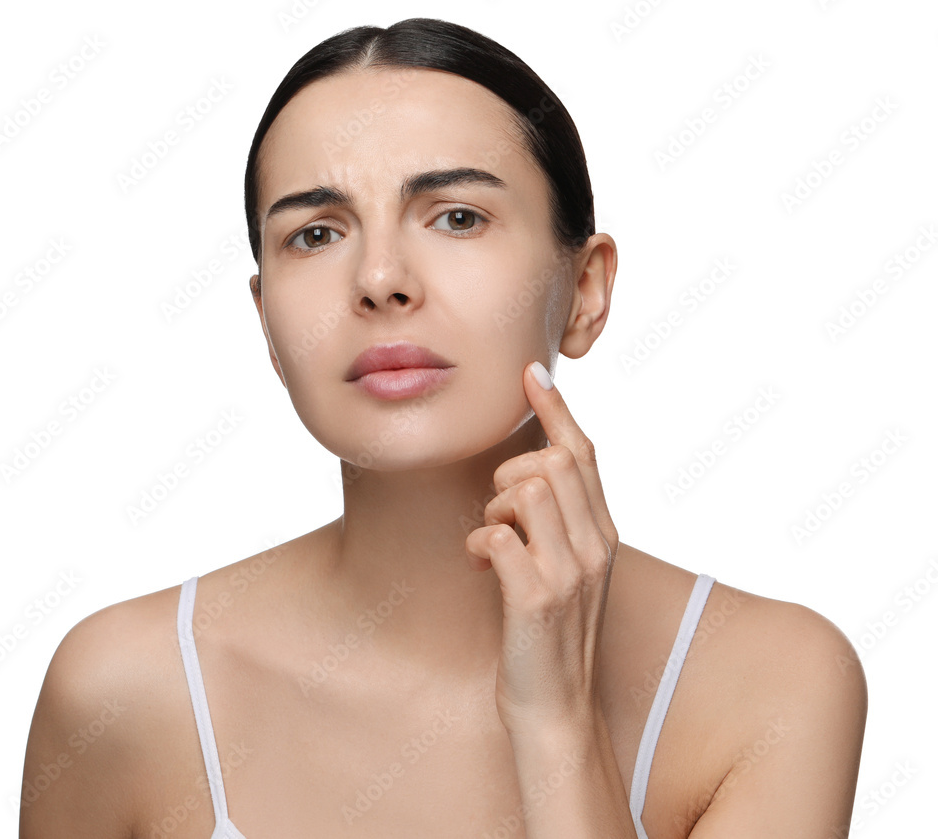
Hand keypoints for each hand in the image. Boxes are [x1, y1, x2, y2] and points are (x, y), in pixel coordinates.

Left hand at [465, 361, 618, 738]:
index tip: (530, 373)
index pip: (584, 453)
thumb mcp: (567, 568)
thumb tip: (529, 473)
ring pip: (526, 488)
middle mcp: (595, 546)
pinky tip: (477, 564)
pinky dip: (479, 541)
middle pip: (551, 460)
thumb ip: (560, 522)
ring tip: (491, 540)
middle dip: (509, 472)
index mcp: (603, 533)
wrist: (556, 707)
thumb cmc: (551, 633)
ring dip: (493, 507)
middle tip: (498, 512)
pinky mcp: (536, 599)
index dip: (556, 408)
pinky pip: (500, 535)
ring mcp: (569, 573)